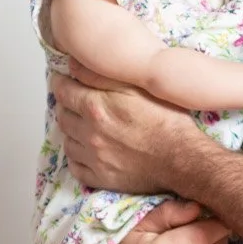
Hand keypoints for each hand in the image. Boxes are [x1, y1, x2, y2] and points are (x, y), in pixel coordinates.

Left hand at [52, 64, 208, 194]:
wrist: (182, 158)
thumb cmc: (166, 119)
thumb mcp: (138, 86)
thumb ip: (101, 74)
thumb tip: (73, 65)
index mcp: (96, 107)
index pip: (63, 91)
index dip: (61, 83)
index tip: (63, 81)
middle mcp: (89, 133)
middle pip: (62, 116)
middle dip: (66, 106)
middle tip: (75, 102)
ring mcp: (93, 157)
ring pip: (67, 141)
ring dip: (71, 131)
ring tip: (82, 126)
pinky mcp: (101, 177)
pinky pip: (76, 167)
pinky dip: (77, 157)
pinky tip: (86, 151)